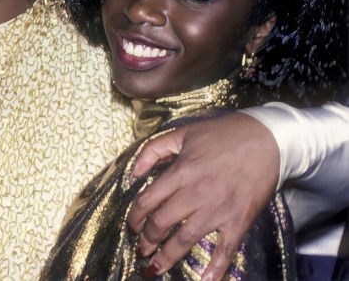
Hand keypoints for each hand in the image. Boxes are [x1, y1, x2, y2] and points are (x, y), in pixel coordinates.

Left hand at [128, 112, 279, 279]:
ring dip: (166, 258)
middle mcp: (195, 192)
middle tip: (142, 248)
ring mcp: (218, 209)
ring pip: (184, 240)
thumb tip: (133, 174)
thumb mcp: (183, 133)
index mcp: (181, 170)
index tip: (132, 226)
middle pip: (161, 223)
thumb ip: (153, 150)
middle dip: (147, 240)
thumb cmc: (224, 134)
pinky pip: (224, 250)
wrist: (267, 138)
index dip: (134, 218)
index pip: (147, 201)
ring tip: (155, 268)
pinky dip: (214, 270)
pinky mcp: (239, 220)